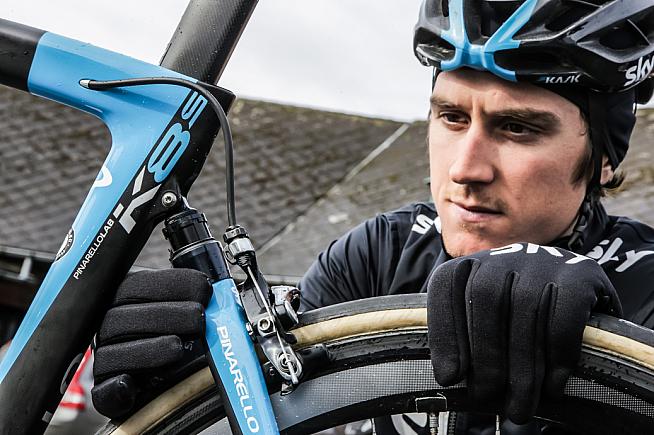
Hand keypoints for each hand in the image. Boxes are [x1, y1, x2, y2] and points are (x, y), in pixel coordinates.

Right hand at [91, 269, 211, 418]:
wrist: (167, 380)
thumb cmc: (178, 333)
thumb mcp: (183, 305)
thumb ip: (191, 297)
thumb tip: (214, 291)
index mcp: (124, 299)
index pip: (136, 285)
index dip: (171, 284)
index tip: (203, 289)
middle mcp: (108, 327)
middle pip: (121, 318)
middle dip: (166, 316)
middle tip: (199, 319)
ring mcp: (104, 360)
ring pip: (112, 353)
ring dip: (149, 350)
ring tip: (178, 348)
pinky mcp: (106, 392)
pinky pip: (101, 393)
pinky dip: (115, 389)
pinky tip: (130, 384)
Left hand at [427, 243, 621, 423]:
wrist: (582, 294)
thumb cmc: (521, 319)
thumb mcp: (487, 321)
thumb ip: (467, 338)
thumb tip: (450, 377)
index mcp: (471, 263)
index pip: (447, 287)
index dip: (445, 333)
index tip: (449, 377)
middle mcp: (504, 255)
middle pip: (485, 298)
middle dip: (484, 354)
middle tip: (486, 396)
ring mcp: (543, 259)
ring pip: (525, 310)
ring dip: (521, 367)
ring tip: (519, 407)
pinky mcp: (581, 272)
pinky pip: (564, 316)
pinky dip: (557, 357)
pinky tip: (553, 387)